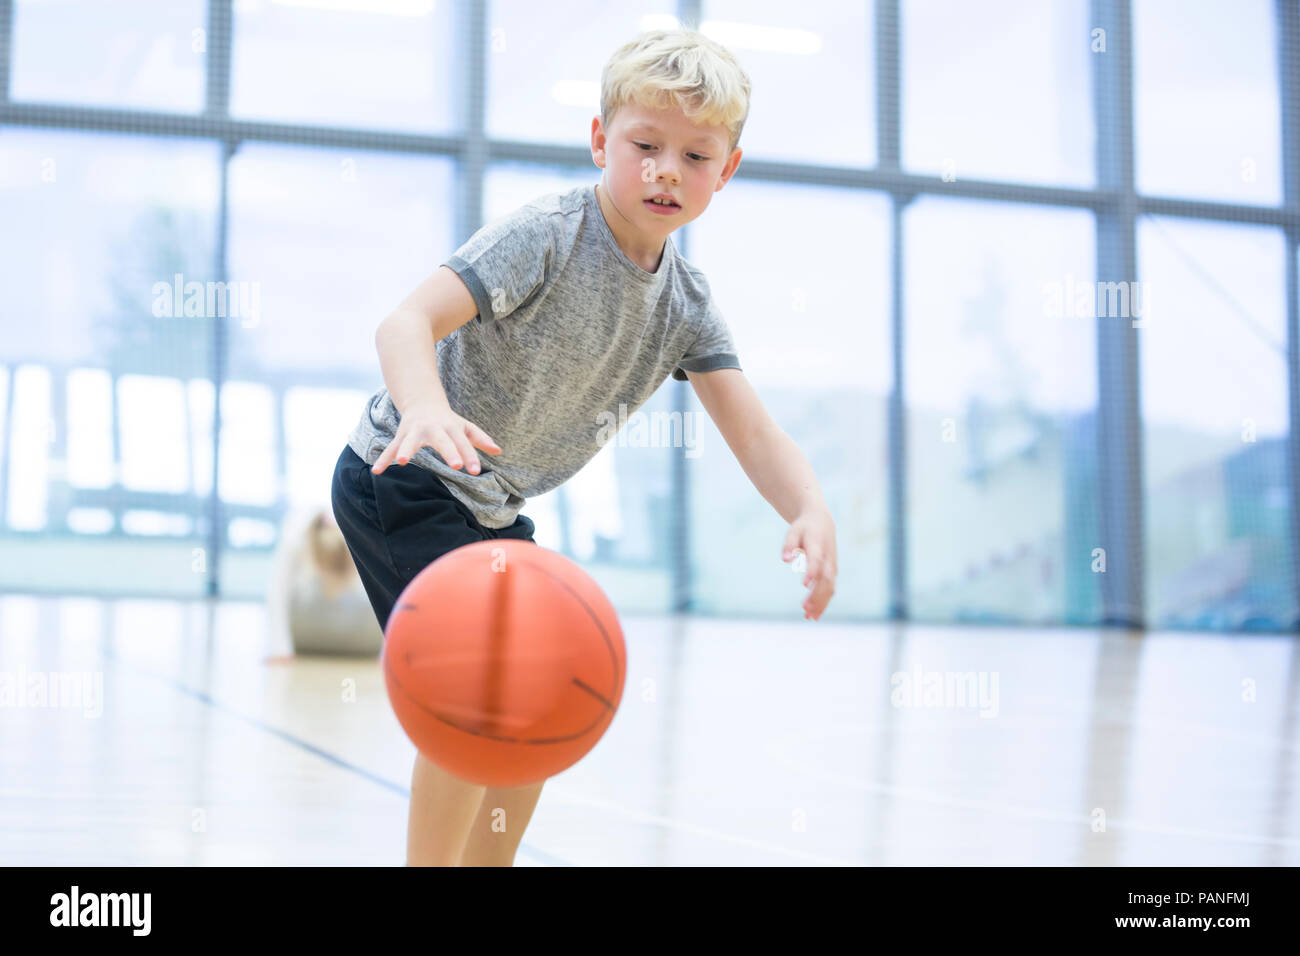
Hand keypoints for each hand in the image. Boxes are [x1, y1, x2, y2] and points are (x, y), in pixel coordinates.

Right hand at [370, 399, 501, 475]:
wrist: (422, 401)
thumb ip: (480, 438)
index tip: (476, 471)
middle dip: (449, 452)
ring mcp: (415, 431)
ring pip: (410, 441)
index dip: (470, 456)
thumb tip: (498, 450)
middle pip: (442, 441)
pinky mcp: (401, 436)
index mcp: (451, 427)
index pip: (463, 443)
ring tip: (401, 462)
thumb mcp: (465, 426)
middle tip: (456, 467)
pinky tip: (377, 471)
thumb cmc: (448, 420)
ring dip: (405, 450)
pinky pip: (390, 448)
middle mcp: (433, 428)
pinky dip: (383, 459)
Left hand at [782, 509, 836, 620]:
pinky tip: (813, 615)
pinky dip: (823, 602)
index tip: (804, 584)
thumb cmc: (804, 528)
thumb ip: (788, 544)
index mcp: (817, 545)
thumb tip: (785, 560)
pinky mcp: (832, 572)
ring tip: (809, 617)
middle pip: (826, 579)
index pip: (816, 560)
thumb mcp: (793, 531)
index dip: (812, 571)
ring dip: (821, 603)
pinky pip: (830, 589)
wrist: (822, 522)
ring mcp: (832, 566)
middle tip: (805, 609)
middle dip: (817, 595)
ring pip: (830, 587)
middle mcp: (828, 558)